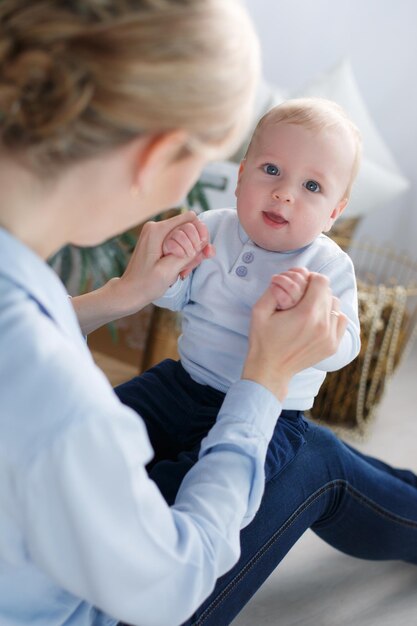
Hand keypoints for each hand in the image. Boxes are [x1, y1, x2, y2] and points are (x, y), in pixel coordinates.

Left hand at [119, 211, 211, 305]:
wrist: (129, 292)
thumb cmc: (146, 284)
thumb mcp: (169, 270)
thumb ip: (188, 255)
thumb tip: (203, 243)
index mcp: (157, 230)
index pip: (190, 219)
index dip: (199, 235)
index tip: (196, 254)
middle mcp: (156, 227)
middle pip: (188, 229)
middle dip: (194, 248)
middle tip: (186, 269)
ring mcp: (156, 234)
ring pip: (185, 238)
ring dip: (188, 256)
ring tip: (181, 273)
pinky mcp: (157, 242)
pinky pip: (178, 244)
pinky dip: (182, 257)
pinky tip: (179, 271)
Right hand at [242, 273, 346, 400]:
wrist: (270, 371)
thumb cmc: (263, 340)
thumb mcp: (259, 311)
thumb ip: (274, 288)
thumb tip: (289, 276)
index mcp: (306, 314)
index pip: (321, 281)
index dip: (310, 278)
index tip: (300, 285)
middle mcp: (323, 325)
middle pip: (329, 292)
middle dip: (315, 290)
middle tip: (300, 298)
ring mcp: (330, 337)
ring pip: (336, 304)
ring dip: (323, 303)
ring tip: (308, 311)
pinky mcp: (333, 345)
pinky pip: (341, 320)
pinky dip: (331, 316)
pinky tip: (317, 321)